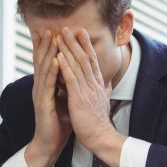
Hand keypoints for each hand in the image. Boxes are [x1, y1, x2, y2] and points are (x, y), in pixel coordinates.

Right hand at [28, 29, 71, 166]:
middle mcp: (40, 88)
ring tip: (51, 37)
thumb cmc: (59, 123)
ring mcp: (40, 95)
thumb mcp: (66, 101)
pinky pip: (48, 85)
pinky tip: (55, 60)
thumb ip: (68, 87)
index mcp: (46, 87)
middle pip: (42, 61)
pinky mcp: (43, 104)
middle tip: (48, 27)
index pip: (47, 63)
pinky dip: (52, 71)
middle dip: (45, 44)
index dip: (48, 47)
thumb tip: (76, 77)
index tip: (53, 31)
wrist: (50, 144)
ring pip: (44, 69)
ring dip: (47, 52)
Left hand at [54, 27, 117, 150]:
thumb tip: (107, 84)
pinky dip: (65, 66)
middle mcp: (94, 84)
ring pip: (78, 65)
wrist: (101, 138)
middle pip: (85, 58)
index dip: (86, 46)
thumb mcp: (103, 103)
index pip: (92, 62)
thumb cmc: (99, 124)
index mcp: (98, 85)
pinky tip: (58, 56)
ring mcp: (87, 90)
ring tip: (61, 34)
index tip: (80, 33)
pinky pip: (72, 79)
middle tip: (68, 27)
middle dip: (76, 41)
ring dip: (68, 48)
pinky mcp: (79, 99)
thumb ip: (104, 91)